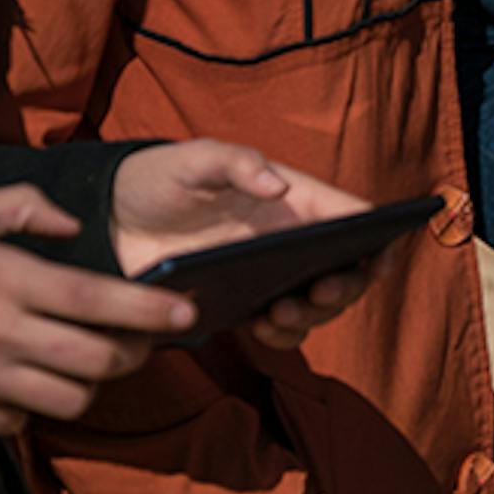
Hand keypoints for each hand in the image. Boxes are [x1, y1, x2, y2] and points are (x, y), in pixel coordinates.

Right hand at [0, 188, 196, 434]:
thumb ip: (24, 209)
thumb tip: (74, 226)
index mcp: (3, 278)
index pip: (99, 302)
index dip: (151, 311)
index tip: (186, 314)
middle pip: (97, 362)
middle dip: (133, 353)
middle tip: (142, 341)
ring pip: (69, 401)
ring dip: (87, 385)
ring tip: (85, 363)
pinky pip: (20, 422)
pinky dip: (33, 406)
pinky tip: (26, 381)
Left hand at [111, 140, 381, 348]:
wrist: (113, 222)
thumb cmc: (160, 178)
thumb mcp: (194, 159)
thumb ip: (236, 163)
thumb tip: (280, 188)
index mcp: (293, 199)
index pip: (352, 217)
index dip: (378, 238)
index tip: (380, 260)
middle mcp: (291, 239)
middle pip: (347, 269)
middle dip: (346, 286)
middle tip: (320, 291)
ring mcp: (272, 275)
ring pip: (319, 304)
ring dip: (315, 314)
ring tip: (281, 311)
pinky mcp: (246, 304)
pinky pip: (283, 328)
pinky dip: (284, 334)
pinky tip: (263, 327)